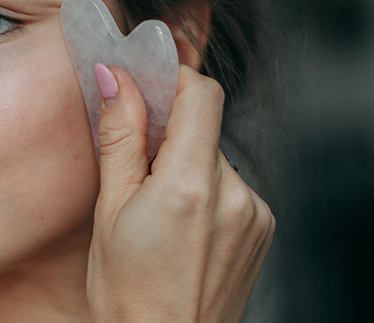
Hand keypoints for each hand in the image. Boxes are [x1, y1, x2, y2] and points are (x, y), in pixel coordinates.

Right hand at [86, 64, 274, 322]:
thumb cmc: (129, 296)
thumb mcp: (109, 211)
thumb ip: (119, 136)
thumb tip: (115, 77)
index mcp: (191, 185)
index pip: (202, 93)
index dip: (172, 82)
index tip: (145, 91)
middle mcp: (235, 194)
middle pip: (204, 128)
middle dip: (169, 137)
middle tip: (136, 173)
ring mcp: (256, 212)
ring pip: (215, 159)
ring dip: (188, 168)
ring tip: (160, 215)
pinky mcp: (265, 228)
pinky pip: (233, 189)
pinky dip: (209, 195)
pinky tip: (184, 231)